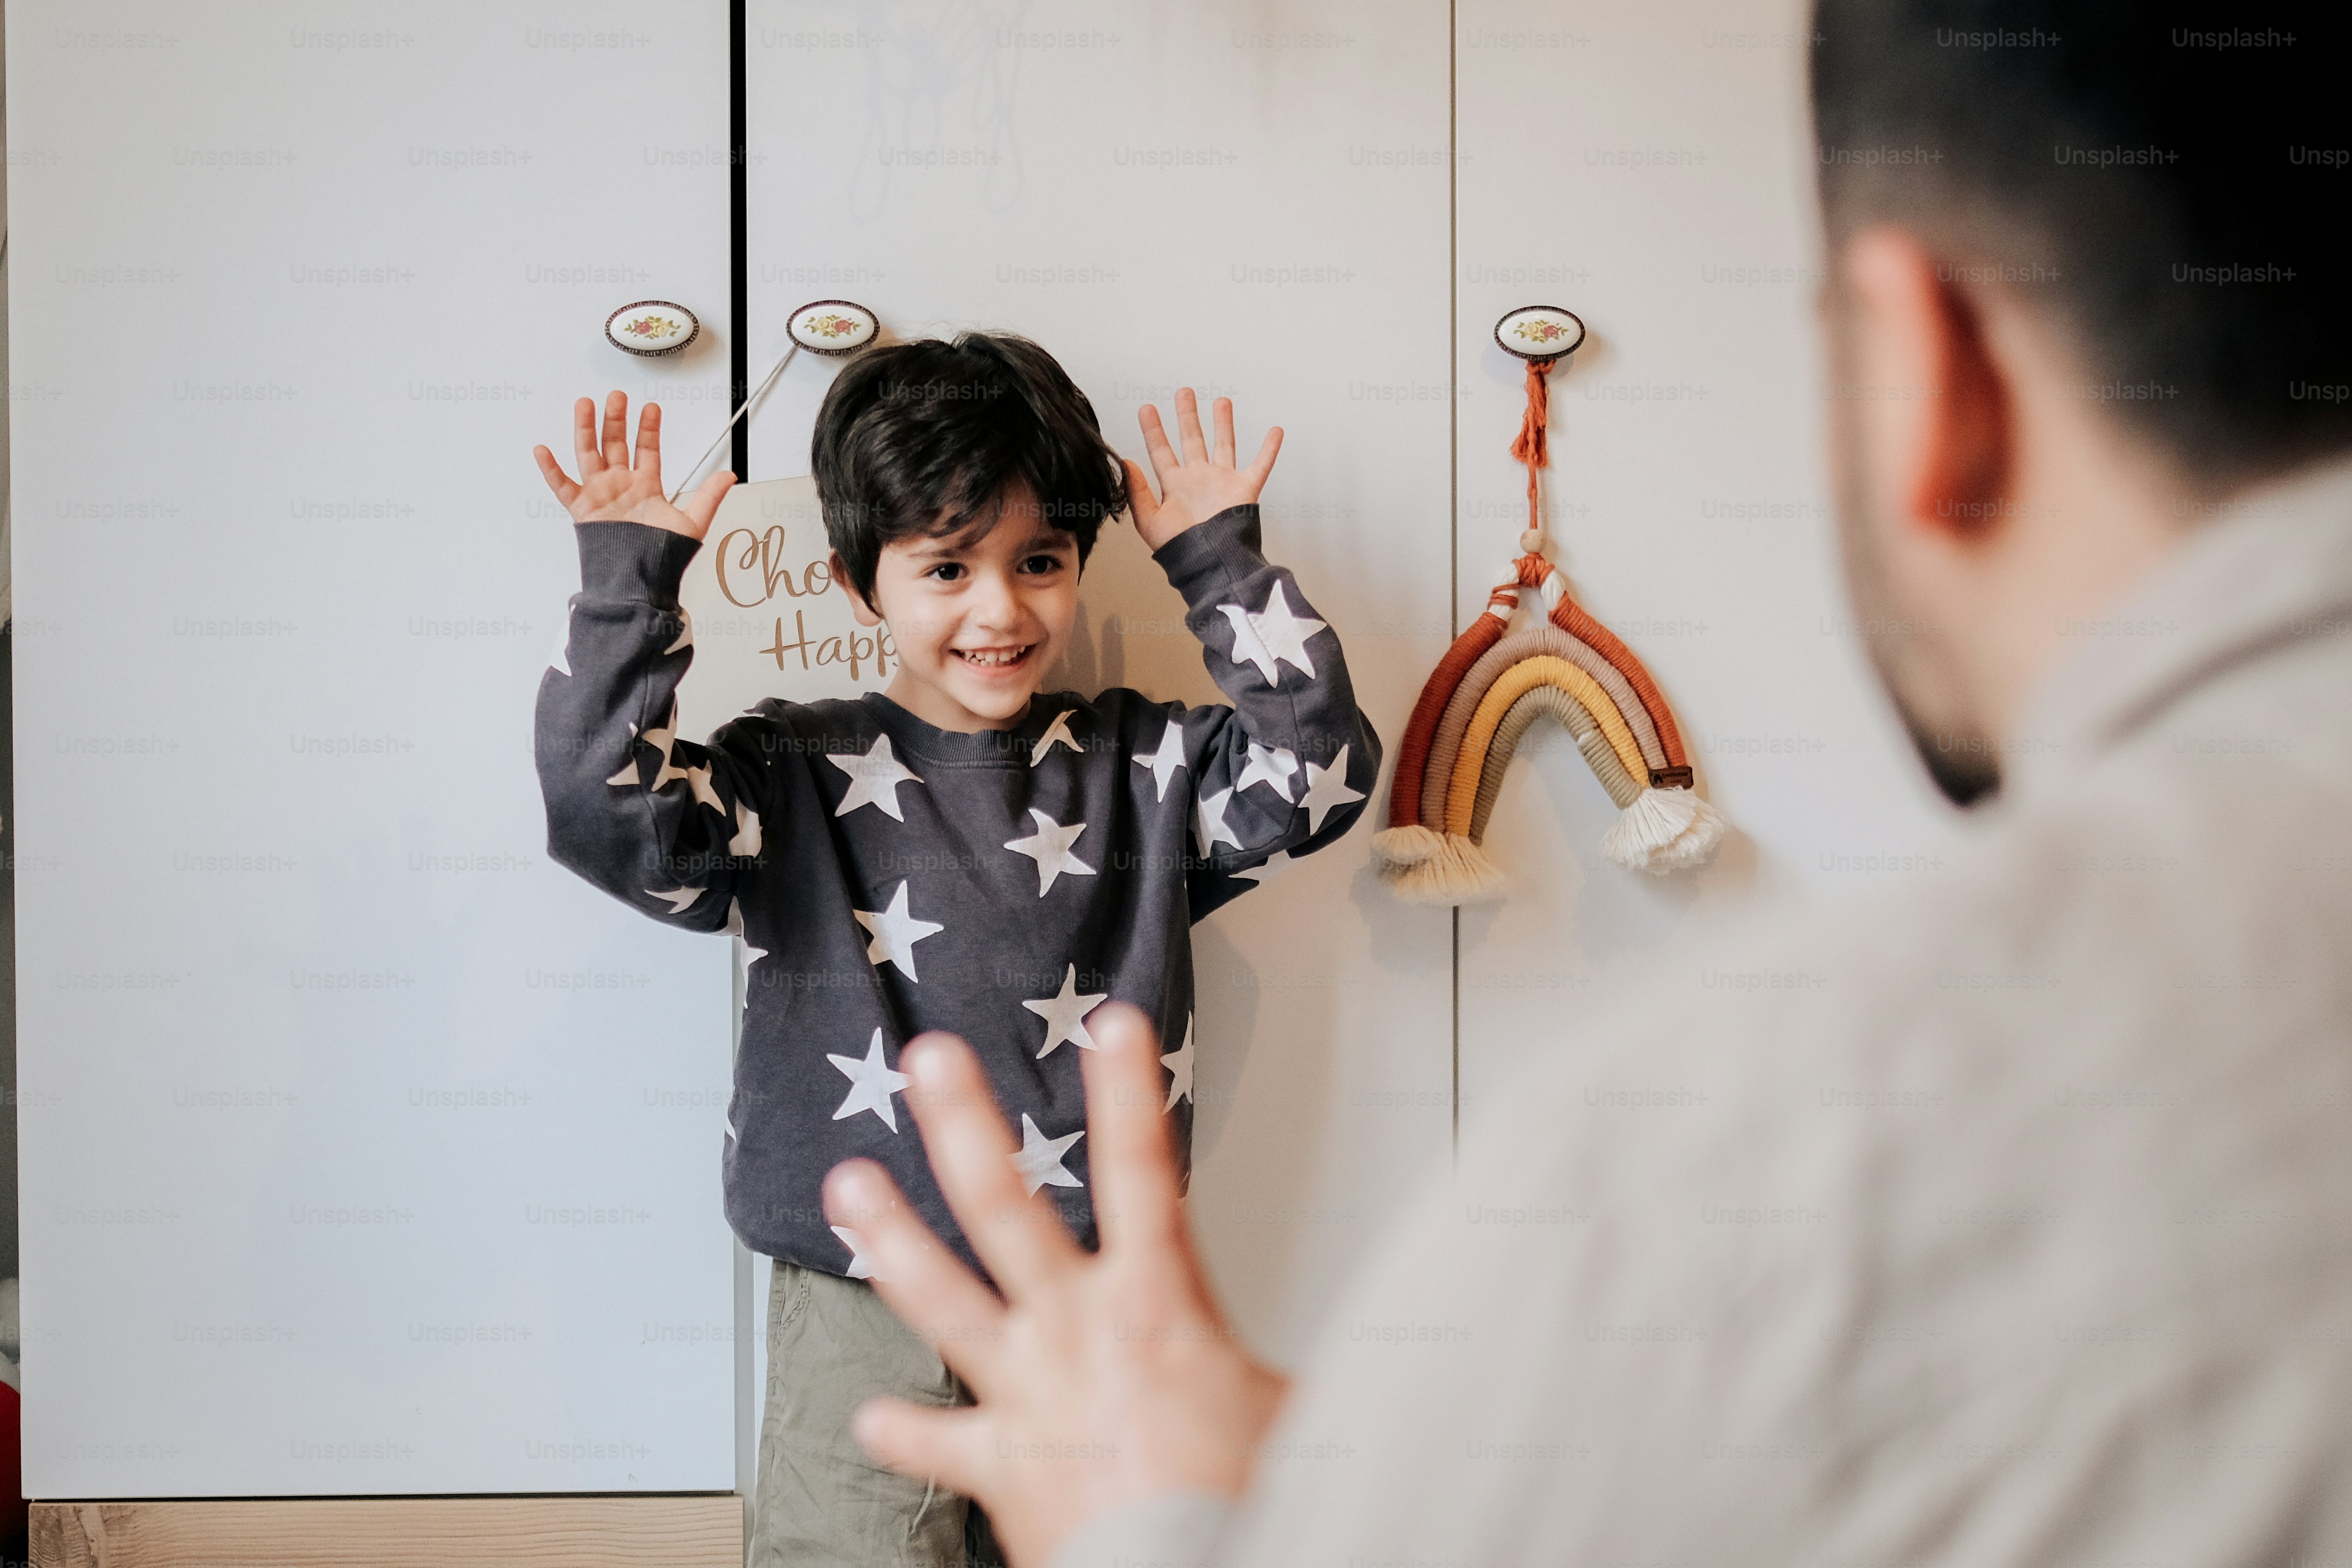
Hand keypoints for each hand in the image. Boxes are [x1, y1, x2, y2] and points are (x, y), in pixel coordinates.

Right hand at [532, 390, 735, 538]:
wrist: (640, 579)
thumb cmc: (662, 556)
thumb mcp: (693, 523)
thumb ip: (709, 496)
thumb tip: (730, 476)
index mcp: (646, 486)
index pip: (647, 449)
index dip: (648, 428)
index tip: (651, 408)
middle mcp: (621, 486)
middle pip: (615, 444)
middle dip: (615, 419)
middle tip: (617, 396)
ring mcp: (600, 494)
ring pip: (589, 454)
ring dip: (586, 429)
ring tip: (585, 404)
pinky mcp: (582, 509)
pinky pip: (562, 485)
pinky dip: (551, 469)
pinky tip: (543, 450)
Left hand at [821, 1005, 1288, 1567]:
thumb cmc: (1245, 1503)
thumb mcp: (1294, 1410)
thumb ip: (1288, 1370)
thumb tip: (1366, 1359)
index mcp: (1155, 1305)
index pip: (1142, 1169)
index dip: (1127, 1090)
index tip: (1112, 1022)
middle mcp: (1076, 1333)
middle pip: (1005, 1205)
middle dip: (964, 1124)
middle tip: (930, 1060)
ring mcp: (1027, 1395)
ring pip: (940, 1298)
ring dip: (891, 1238)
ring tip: (846, 1184)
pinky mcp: (1000, 1469)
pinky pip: (937, 1447)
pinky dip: (902, 1434)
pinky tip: (867, 1416)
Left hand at [1128, 388, 1282, 550]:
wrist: (1211, 563)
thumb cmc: (1181, 549)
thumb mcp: (1149, 521)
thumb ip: (1137, 492)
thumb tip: (1126, 462)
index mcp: (1175, 486)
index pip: (1161, 451)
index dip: (1153, 430)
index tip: (1146, 409)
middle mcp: (1198, 479)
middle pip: (1192, 439)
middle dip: (1187, 416)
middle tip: (1184, 393)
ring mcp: (1222, 482)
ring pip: (1224, 445)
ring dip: (1223, 423)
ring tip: (1221, 402)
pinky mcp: (1244, 490)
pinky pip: (1260, 465)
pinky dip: (1269, 449)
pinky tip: (1275, 431)